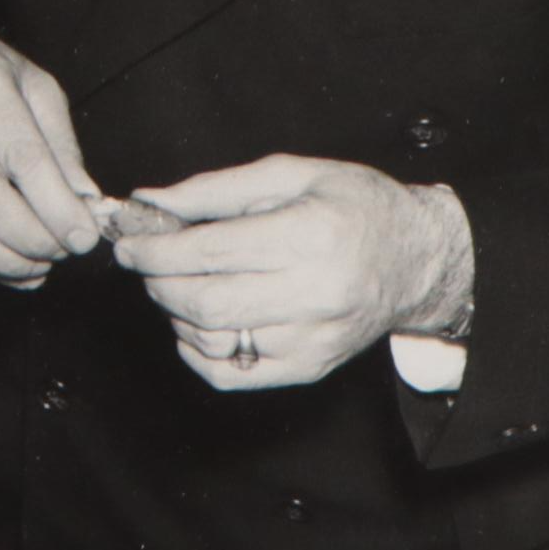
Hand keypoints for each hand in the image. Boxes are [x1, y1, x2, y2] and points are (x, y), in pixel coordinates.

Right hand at [0, 18, 104, 287]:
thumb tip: (84, 203)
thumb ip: (60, 144)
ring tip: (38, 266)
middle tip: (63, 252)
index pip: (24, 161)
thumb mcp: (30, 84)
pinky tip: (4, 262)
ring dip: (6, 262)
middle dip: (34, 241)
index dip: (58, 208)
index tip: (83, 238)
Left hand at [111, 154, 471, 394]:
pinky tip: (199, 323)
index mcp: (308, 236)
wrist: (419, 260)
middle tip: (146, 264)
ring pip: (211, 340)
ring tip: (179, 286)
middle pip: (202, 302)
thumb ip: (215, 190)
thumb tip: (150, 202)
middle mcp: (313, 293)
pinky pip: (231, 374)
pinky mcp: (309, 367)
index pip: (208, 251)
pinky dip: (197, 350)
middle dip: (157, 283)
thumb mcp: (292, 175)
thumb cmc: (357, 207)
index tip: (129, 243)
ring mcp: (311, 338)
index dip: (154, 249)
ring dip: (175, 314)